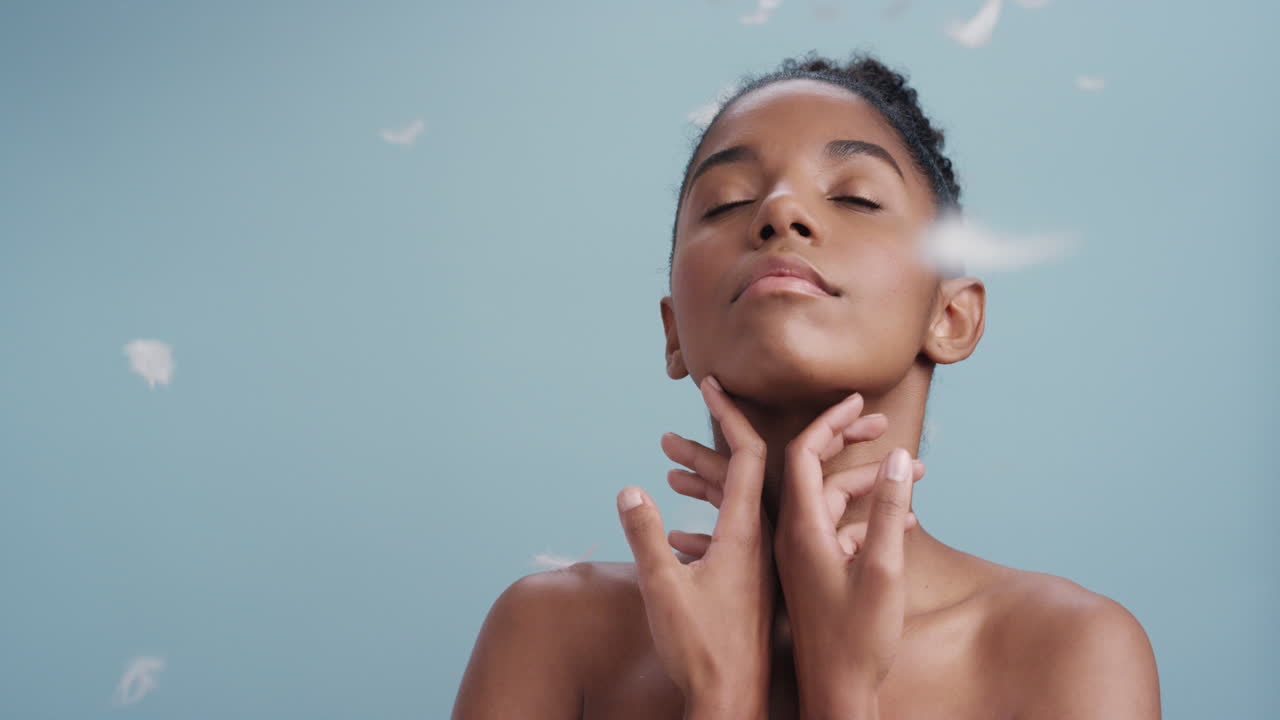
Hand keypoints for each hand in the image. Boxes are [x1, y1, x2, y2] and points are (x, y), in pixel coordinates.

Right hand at [615, 375, 772, 717]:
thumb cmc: (702, 651)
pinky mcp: (749, 582)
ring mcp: (756, 561)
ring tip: (665, 461)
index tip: (710, 384)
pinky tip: (675, 527)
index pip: (747, 454)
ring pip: (734, 502)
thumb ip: (646, 537)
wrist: (733, 703)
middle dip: (708, 441)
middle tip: (675, 425)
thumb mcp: (663, 590)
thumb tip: (630, 488)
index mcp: (746, 532)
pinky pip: (732, 532)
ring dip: (703, 478)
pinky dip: (706, 514)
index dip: (728, 414)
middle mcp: (758, 540)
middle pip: (741, 472)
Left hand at [774, 392, 918, 714]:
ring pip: (832, 502)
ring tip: (922, 474)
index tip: (858, 399)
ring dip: (871, 484)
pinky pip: (838, 531)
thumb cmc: (856, 641)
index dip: (829, 421)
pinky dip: (869, 519)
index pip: (804, 453)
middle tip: (884, 419)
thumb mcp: (884, 572)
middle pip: (814, 469)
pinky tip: (908, 523)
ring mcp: (802, 555)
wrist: (834, 696)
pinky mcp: (813, 573)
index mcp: (800, 528)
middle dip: (848, 440)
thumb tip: (900, 457)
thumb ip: (891, 512)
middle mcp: (794, 535)